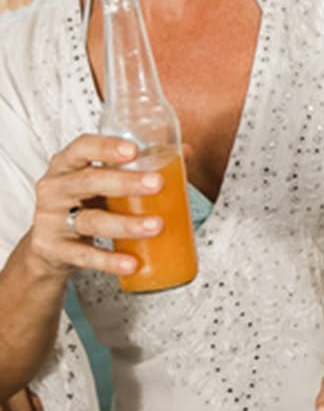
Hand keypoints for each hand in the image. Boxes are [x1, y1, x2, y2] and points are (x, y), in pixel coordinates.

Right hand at [26, 134, 164, 280]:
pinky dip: (110, 260)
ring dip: (126, 225)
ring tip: (157, 226)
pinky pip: (84, 256)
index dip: (106, 147)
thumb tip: (185, 152)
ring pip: (92, 221)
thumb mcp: (103, 177)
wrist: (50, 241)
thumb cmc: (85, 198)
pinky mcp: (52, 249)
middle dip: (126, 183)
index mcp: (68, 162)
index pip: (83, 147)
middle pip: (90, 181)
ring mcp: (51, 220)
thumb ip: (139, 163)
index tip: (134, 151)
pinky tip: (133, 263)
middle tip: (158, 184)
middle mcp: (56, 188)